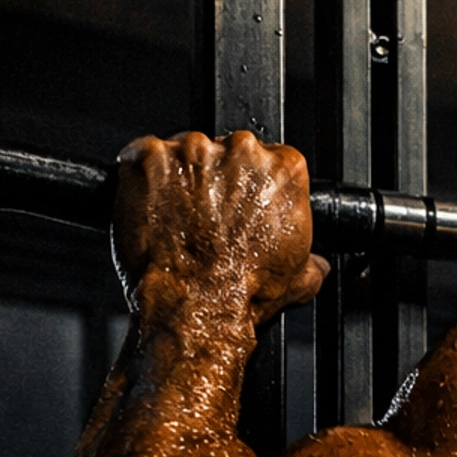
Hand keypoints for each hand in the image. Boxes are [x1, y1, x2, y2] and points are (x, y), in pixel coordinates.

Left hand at [112, 129, 329, 325]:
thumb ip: (311, 259)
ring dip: (179, 179)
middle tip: (208, 217)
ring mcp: (192, 151)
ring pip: (183, 153)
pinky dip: (143, 180)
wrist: (197, 307)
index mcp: (284, 169)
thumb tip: (315, 264)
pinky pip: (141, 156)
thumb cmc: (243, 291)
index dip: (252, 183)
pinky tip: (152, 210)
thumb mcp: (299, 279)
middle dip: (215, 178)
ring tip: (178, 219)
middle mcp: (240, 151)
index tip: (242, 203)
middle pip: (226, 149)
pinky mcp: (148, 159)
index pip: (270, 157)